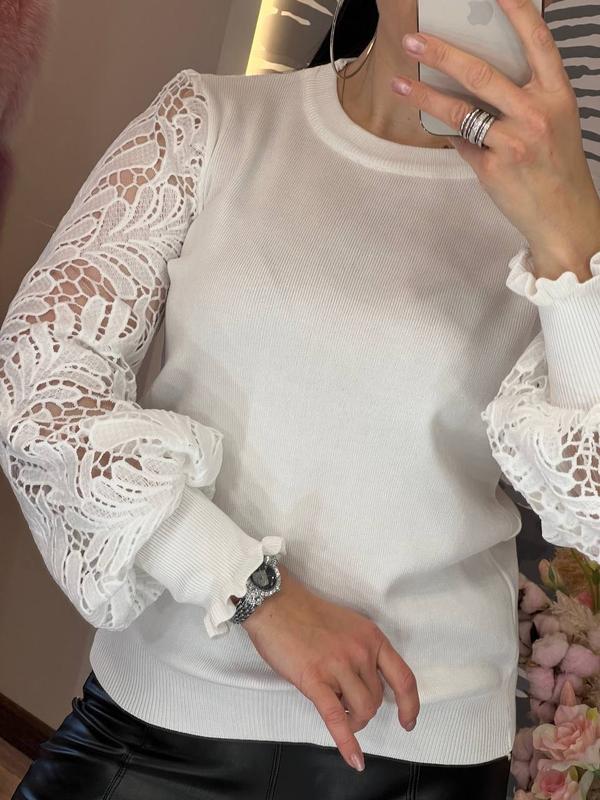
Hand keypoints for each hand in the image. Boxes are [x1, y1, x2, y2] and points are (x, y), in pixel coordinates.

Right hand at [240, 562, 419, 771]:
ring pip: (361, 710)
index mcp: (371, 637)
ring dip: (354, 720)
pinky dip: (348, 743)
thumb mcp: (348, 626)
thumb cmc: (307, 614)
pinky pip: (337, 719)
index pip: (403, 678)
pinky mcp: (315, 680)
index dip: (410, 704)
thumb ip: (361, 652)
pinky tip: (355, 760)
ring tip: (339, 712)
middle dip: (363, 710)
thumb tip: (365, 685)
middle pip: (376, 699)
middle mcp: (360, 651)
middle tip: (345, 704)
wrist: (275, 603)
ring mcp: (339, 665)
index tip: (408, 721)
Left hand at [390, 0, 599, 270]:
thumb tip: (477, 81)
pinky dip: (448, 134)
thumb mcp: (555, 121)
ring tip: (400, 83)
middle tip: (414, 41)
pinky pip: (461, 143)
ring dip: (424, 95)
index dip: (516, 10)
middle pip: (480, 73)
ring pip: (459, 110)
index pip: (537, 40)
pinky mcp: (493, 167)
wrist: (563, 215)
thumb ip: (526, 97)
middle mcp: (535, 113)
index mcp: (556, 94)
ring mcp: (513, 141)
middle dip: (441, 53)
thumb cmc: (557, 166)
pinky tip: (436, 127)